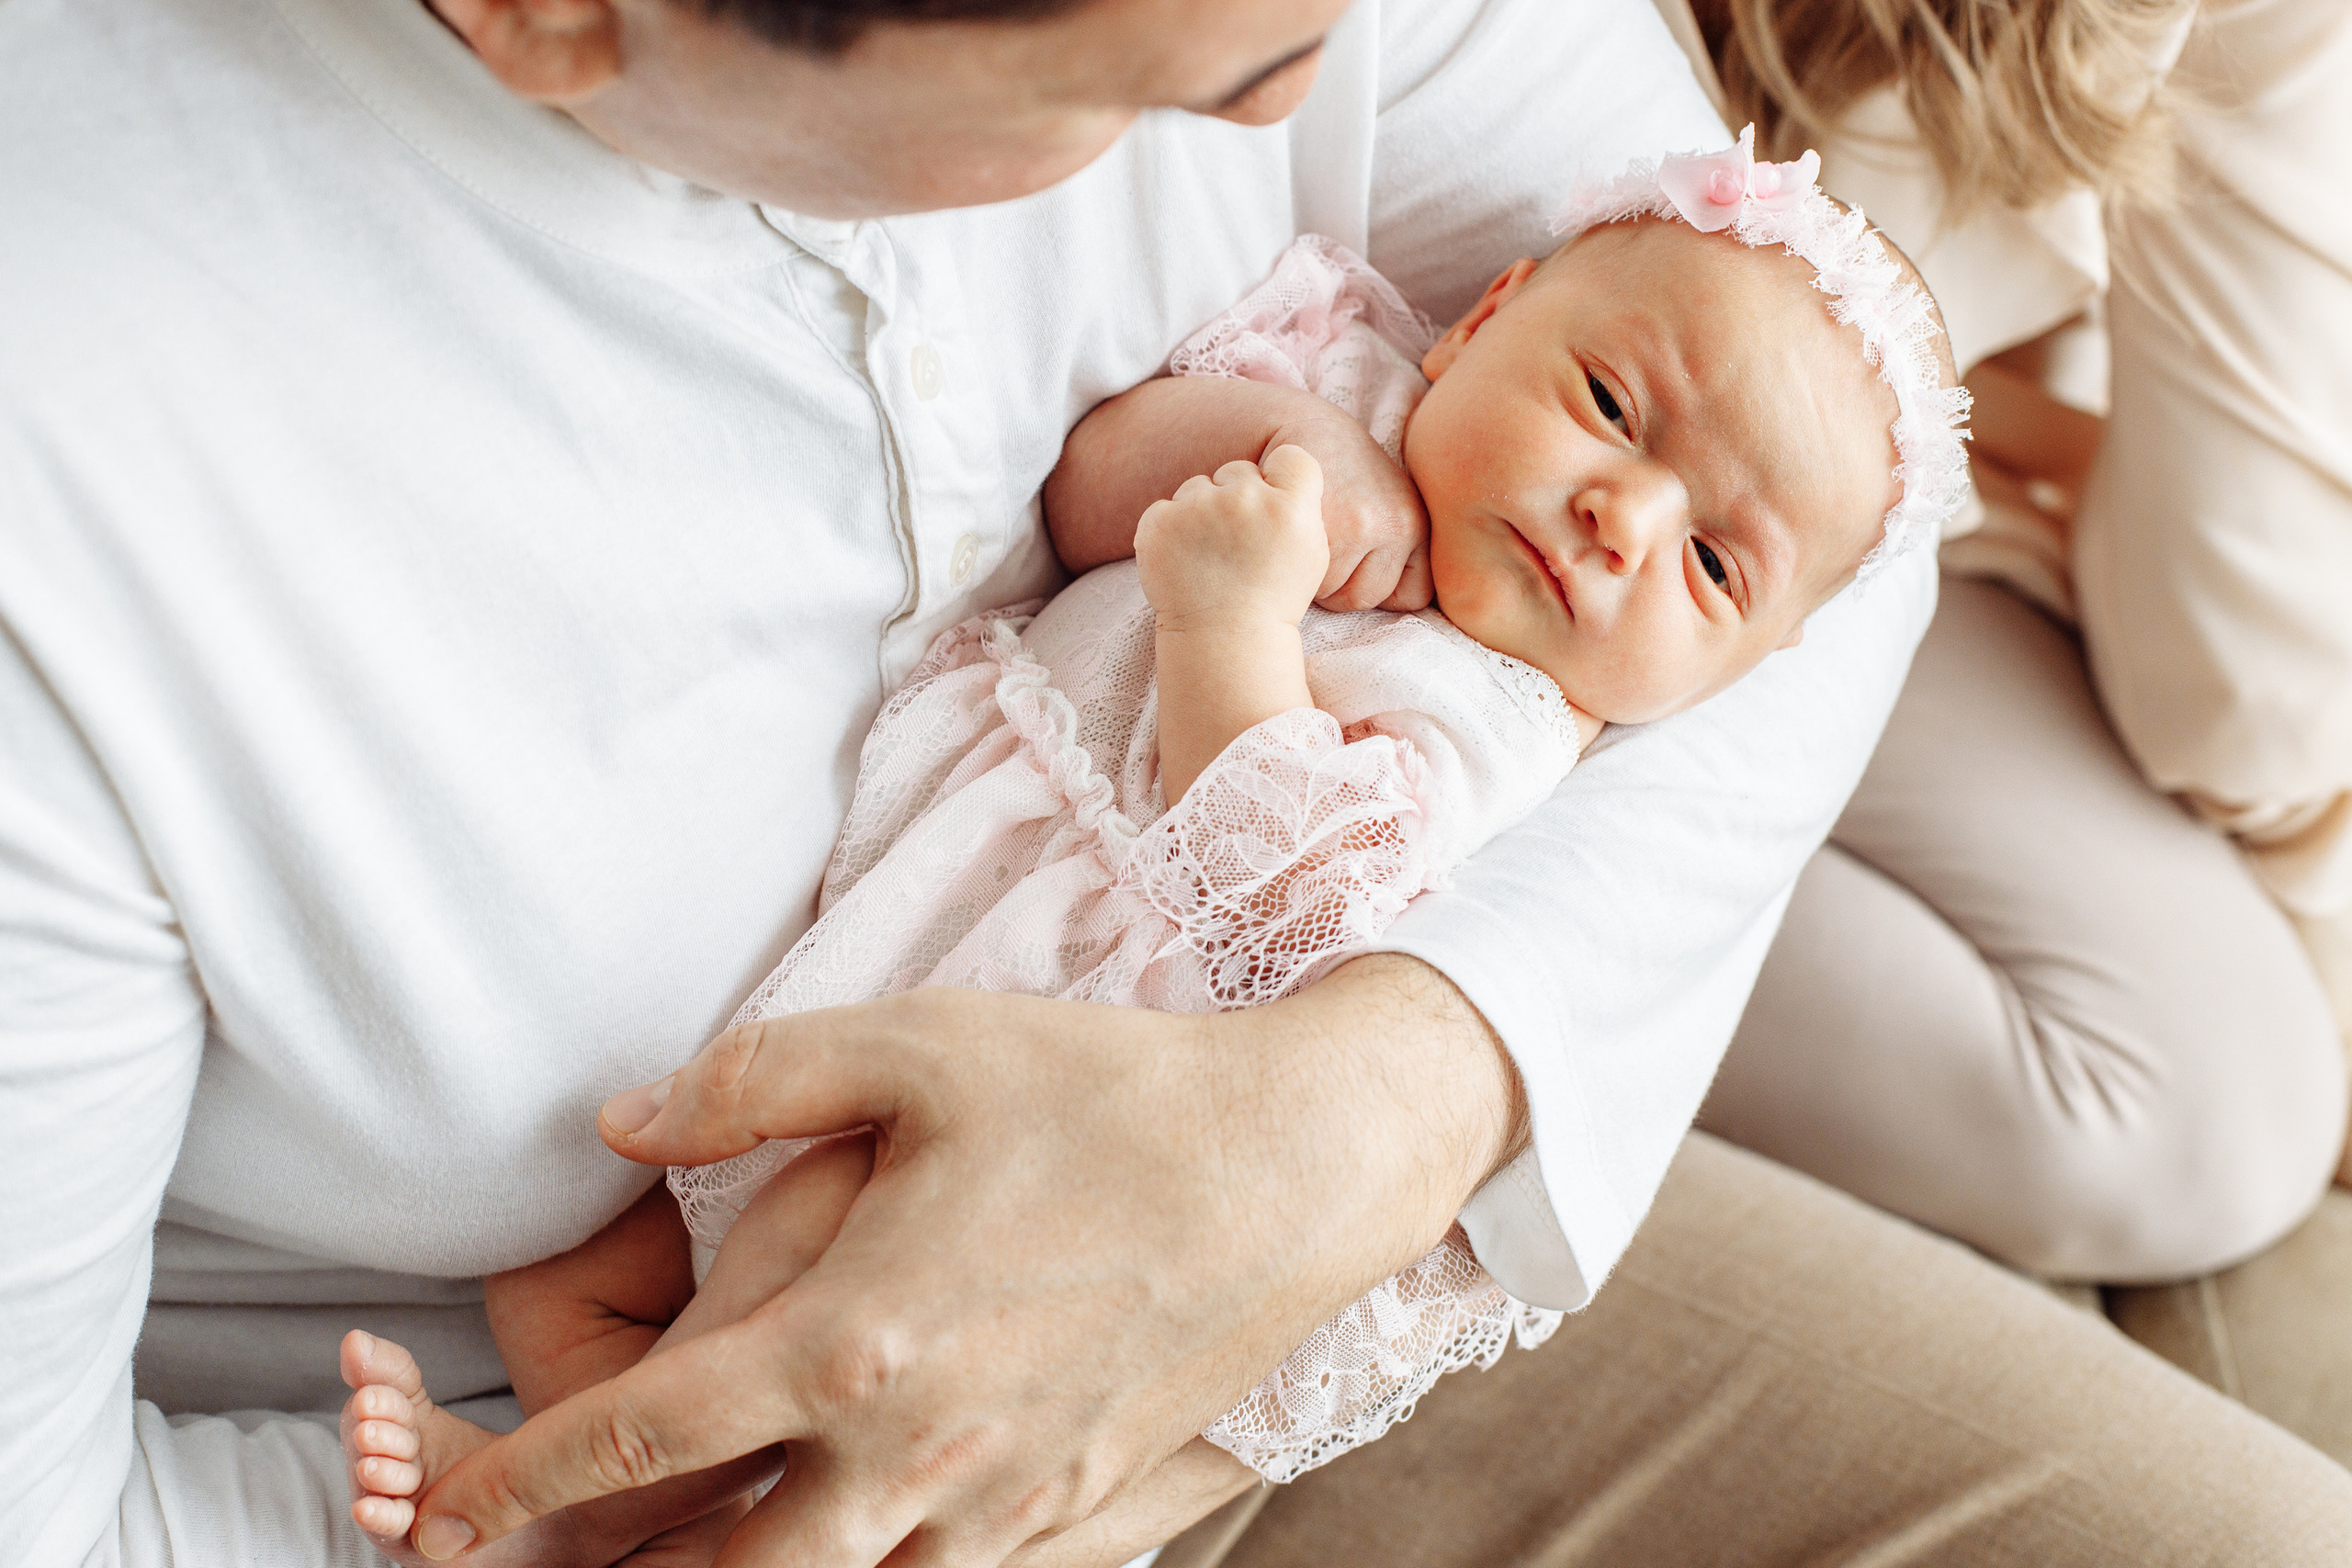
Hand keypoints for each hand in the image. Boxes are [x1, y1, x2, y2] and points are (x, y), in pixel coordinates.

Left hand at [402, 956, 1519, 1567]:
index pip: (636, 1441)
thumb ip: (750, 1078)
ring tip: (697, 1540)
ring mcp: (998, 1502)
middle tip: (556, 1547)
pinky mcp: (1071, 1515)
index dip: (517, 1480)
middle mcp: (911, 1454)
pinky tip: (857, 1527)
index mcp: (852, 1337)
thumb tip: (619, 1114)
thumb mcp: (920, 1045)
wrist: (1294, 1165)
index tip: (446, 1500)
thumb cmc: (1105, 1093)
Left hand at [1135, 444, 1329, 633]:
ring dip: (1201, 512)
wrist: (1224, 641)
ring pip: (1198, 487)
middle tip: (1237, 544)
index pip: (1290, 457)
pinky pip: (1166, 508)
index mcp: (1291, 508)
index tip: (1273, 502)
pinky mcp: (1160, 522)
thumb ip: (1300, 507)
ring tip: (1209, 557)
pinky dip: (1170, 531)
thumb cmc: (1272, 598)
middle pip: (1239, 469)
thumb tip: (1279, 473)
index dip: (1280, 476)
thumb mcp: (1309, 553)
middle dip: (1236, 497)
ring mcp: (1199, 509)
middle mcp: (1246, 501)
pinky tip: (1184, 562)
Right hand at [1262, 405, 1431, 611]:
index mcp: (1420, 522)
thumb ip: (1396, 552)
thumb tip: (1404, 618)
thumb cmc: (1340, 473)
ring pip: (1334, 596)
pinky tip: (1293, 535)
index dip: (1377, 584)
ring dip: (1314, 578)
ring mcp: (1363, 525)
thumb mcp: (1385, 503)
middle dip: (1339, 584)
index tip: (1356, 557)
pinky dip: (1295, 569)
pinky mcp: (1327, 527)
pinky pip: (1309, 583)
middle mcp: (1400, 523)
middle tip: (1326, 541)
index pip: (1413, 596)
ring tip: (1310, 535)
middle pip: (1366, 600)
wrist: (1300, 429)